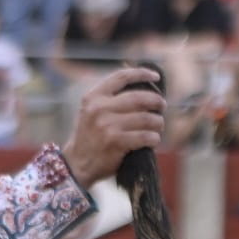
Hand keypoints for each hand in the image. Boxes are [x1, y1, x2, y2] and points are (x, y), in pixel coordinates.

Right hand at [60, 65, 165, 187]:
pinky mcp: (115, 142)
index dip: (142, 74)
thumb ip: (109, 99)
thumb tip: (143, 88)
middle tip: (162, 106)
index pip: (121, 77)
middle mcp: (99, 108)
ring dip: (158, 122)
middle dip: (156, 101)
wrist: (76, 164)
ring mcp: (107, 126)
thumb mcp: (91, 112)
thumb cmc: (90, 137)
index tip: (155, 77)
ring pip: (146, 118)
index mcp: (94, 97)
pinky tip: (153, 140)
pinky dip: (154, 138)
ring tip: (158, 126)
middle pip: (139, 97)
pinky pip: (145, 136)